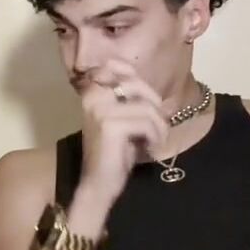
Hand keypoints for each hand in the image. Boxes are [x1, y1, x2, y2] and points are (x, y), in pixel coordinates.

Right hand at [78, 61, 171, 209]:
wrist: (99, 183)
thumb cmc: (114, 151)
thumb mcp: (123, 118)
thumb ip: (131, 98)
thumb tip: (154, 89)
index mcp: (91, 91)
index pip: (115, 65)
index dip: (135, 77)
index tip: (144, 101)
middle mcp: (93, 95)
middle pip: (137, 84)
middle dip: (154, 106)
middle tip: (157, 127)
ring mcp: (100, 109)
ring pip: (147, 107)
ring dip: (159, 126)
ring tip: (155, 140)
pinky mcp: (110, 125)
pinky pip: (147, 123)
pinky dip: (155, 137)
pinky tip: (149, 148)